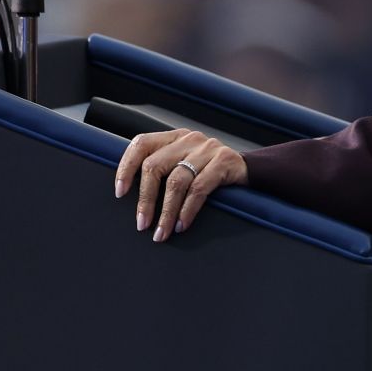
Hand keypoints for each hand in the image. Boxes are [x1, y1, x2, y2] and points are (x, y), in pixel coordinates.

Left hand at [114, 129, 247, 242]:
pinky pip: (199, 189)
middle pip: (155, 166)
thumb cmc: (210, 171)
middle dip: (145, 199)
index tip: (120, 192)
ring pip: (176, 181)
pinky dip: (187, 210)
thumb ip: (164, 169)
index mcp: (174, 138)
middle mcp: (188, 139)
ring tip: (162, 232)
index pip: (141, 144)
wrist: (251, 170)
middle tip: (142, 224)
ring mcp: (207, 149)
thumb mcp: (185, 163)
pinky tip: (182, 224)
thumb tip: (132, 197)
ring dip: (166, 212)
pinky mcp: (223, 162)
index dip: (126, 167)